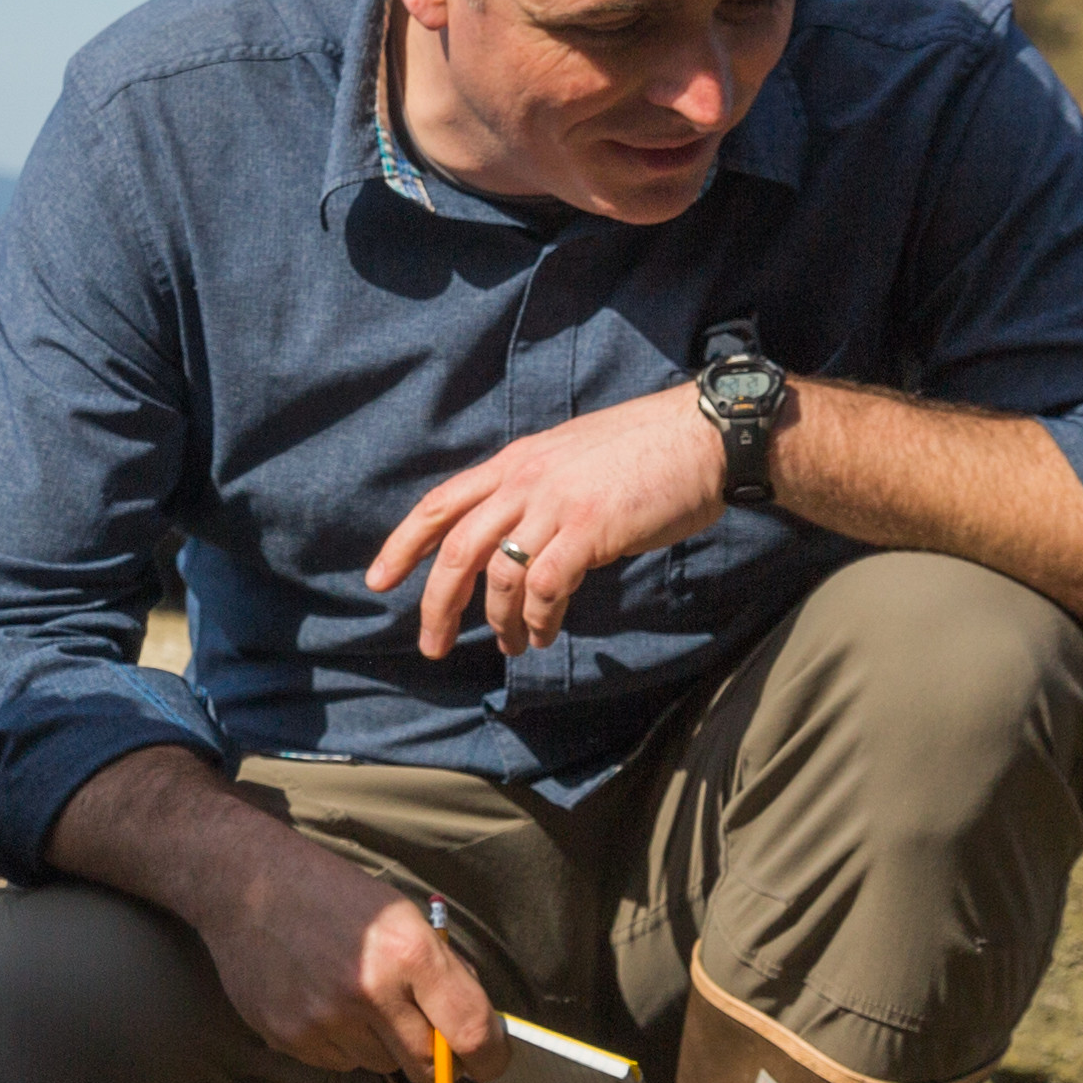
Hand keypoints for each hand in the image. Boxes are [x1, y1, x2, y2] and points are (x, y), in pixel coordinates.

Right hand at [191, 833, 493, 1081]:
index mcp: (409, 953)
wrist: (247, 884)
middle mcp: (368, 991)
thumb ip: (442, 973)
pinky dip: (342, 1044)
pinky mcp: (288, 1036)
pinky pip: (339, 1063)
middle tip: (424, 1032)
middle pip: (427, 1066)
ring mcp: (323, 1019)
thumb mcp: (403, 915)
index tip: (490, 1062)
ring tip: (356, 998)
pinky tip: (323, 1003)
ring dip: (383, 1044)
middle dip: (436, 1058)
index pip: (470, 1032)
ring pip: (381, 1065)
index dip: (489, 1057)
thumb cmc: (334, 894)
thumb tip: (475, 1030)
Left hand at [368, 384, 727, 659]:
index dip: (404, 545)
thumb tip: (512, 542)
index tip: (377, 581)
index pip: (441, 504)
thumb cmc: (646, 453)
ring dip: (500, 622)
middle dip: (437, 605)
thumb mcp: (571, 460)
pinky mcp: (590, 530)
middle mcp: (526, 480)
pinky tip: (546, 632)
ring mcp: (556, 504)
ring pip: (500, 575)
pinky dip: (539, 619)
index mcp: (515, 462)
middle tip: (433, 646)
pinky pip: (545, 588)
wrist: (705, 436)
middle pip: (458, 550)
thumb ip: (535, 493)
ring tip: (514, 645)